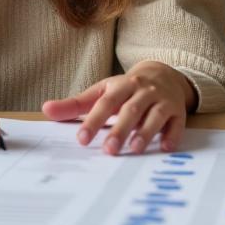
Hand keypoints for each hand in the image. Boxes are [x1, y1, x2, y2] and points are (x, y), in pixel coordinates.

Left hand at [41, 61, 193, 155]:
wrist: (163, 74)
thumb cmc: (125, 89)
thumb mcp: (101, 92)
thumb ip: (75, 105)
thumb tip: (46, 110)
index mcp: (120, 85)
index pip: (105, 103)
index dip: (94, 120)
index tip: (82, 139)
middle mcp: (142, 91)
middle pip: (130, 110)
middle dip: (120, 130)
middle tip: (109, 150)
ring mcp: (162, 100)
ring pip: (154, 115)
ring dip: (145, 132)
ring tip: (134, 150)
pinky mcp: (177, 111)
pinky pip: (177, 123)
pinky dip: (172, 135)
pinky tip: (165, 148)